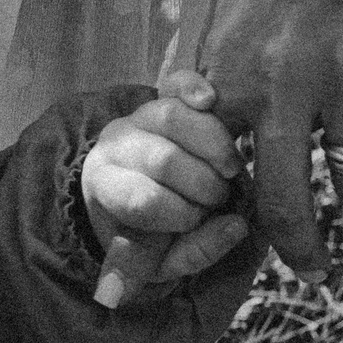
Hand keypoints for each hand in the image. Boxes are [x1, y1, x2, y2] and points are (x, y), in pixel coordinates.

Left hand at [80, 71, 251, 307]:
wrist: (136, 192)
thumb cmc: (150, 228)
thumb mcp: (162, 259)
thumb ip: (193, 254)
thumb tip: (237, 227)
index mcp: (105, 188)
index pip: (143, 201)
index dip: (180, 214)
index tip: (194, 222)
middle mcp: (114, 145)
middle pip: (163, 159)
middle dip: (203, 186)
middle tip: (217, 199)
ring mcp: (137, 116)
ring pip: (172, 117)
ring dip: (214, 147)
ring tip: (230, 169)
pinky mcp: (161, 96)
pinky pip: (175, 83)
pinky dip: (192, 88)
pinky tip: (210, 101)